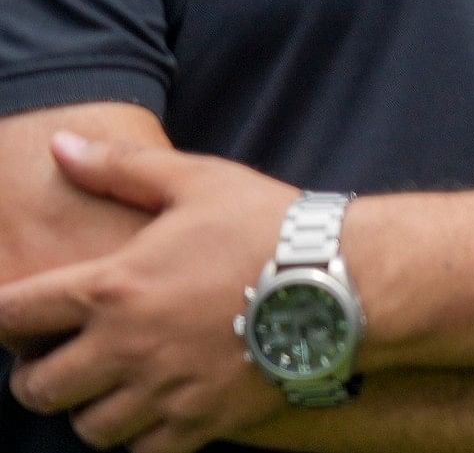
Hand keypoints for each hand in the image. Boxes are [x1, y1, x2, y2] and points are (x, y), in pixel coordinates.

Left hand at [0, 133, 295, 452]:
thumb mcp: (197, 181)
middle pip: (36, 389)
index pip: (11, 317)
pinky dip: (141, 436)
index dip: (3, 318)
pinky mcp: (202, 420)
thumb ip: (121, 166)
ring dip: (90, 409)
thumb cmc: (269, 225)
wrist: (346, 280)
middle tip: (63, 359)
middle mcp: (126, 347)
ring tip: (113, 387)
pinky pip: (143, 451)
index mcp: (112, 287)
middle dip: (37, 377)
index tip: (20, 316)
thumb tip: (58, 145)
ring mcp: (163, 390)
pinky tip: (159, 406)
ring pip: (87, 428)